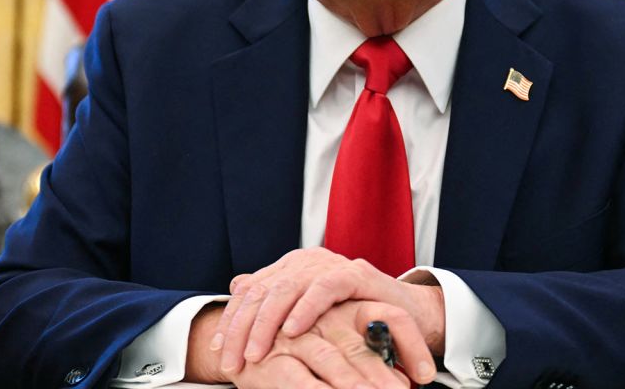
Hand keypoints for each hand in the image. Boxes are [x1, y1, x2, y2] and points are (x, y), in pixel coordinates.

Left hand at [210, 248, 443, 374]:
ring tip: (255, 353)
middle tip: (232, 362)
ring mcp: (331, 265)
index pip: (252, 291)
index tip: (218, 351)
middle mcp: (307, 262)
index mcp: (291, 270)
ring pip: (287, 288)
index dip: (232, 320)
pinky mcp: (357, 274)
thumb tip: (235, 287)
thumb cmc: (353, 320)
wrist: (406, 317)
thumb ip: (275, 302)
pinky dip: (306, 308)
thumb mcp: (308, 316)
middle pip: (263, 291)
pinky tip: (292, 330)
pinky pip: (325, 287)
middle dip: (242, 328)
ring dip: (267, 324)